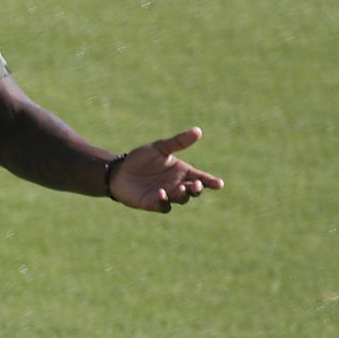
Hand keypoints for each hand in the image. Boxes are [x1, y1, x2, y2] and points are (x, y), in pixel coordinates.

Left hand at [109, 127, 224, 212]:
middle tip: (196, 185)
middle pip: (194, 190)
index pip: (201, 177)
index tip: (219, 184)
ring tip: (180, 188)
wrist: (119, 171)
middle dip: (198, 189)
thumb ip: (178, 142)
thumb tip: (198, 130)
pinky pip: (164, 206)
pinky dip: (165, 202)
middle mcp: (177, 184)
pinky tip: (160, 193)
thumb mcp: (159, 148)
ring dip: (183, 195)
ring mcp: (167, 195)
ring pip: (182, 199)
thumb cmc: (140, 158)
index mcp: (182, 171)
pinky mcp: (154, 203)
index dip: (211, 182)